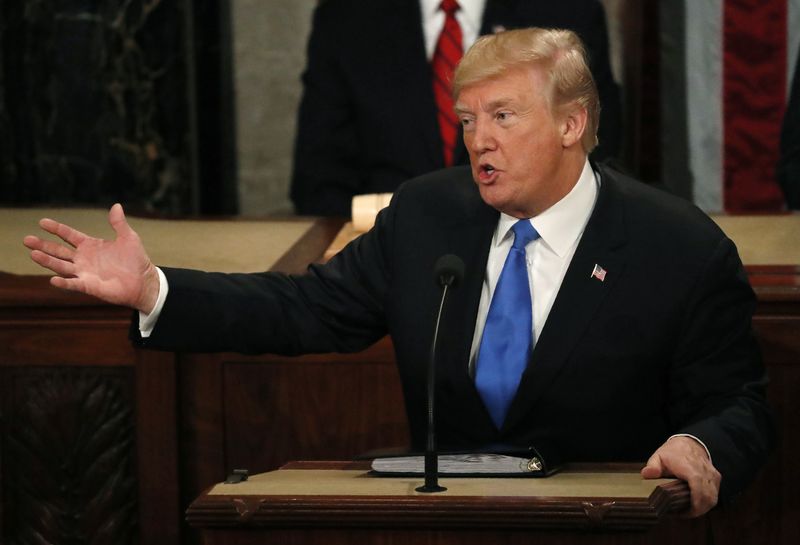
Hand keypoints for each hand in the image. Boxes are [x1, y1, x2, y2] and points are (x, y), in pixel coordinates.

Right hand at [23, 203, 159, 312]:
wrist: (144, 282)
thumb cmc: (136, 260)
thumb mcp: (128, 238)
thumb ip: (119, 223)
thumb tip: (116, 205)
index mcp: (90, 245)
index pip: (68, 235)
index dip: (56, 228)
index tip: (42, 222)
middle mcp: (83, 259)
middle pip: (58, 251)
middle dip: (43, 245)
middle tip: (26, 239)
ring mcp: (84, 272)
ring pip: (61, 266)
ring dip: (47, 261)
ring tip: (33, 254)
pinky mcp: (89, 286)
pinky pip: (73, 284)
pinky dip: (64, 283)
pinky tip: (53, 280)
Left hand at [641, 436, 720, 516]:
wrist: (690, 442)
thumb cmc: (673, 452)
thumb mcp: (659, 456)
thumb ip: (652, 466)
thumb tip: (646, 474)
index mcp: (690, 468)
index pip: (698, 490)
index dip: (693, 506)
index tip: (682, 513)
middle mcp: (704, 472)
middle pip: (708, 498)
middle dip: (696, 511)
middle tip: (682, 514)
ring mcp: (712, 476)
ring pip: (713, 499)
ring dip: (702, 508)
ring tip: (688, 511)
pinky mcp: (716, 479)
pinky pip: (715, 495)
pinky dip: (706, 503)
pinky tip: (695, 505)